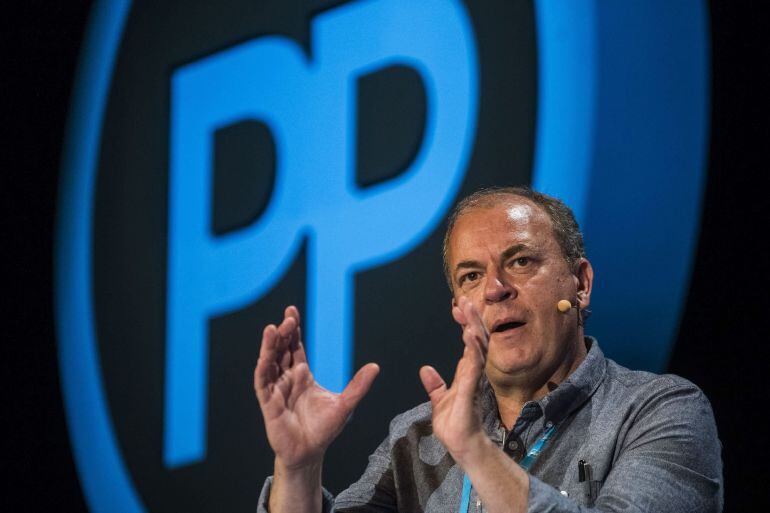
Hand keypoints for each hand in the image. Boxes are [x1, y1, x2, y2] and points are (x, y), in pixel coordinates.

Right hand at [254, 306, 379, 469]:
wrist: (310, 453)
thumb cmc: (324, 429)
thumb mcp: (345, 404)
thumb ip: (358, 386)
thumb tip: (376, 366)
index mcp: (302, 375)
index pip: (294, 347)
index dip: (293, 330)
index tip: (292, 312)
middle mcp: (287, 379)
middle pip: (281, 350)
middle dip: (283, 333)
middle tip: (288, 318)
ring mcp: (276, 390)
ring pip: (269, 362)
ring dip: (270, 346)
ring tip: (273, 328)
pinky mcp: (268, 403)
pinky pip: (262, 382)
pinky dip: (263, 368)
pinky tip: (265, 355)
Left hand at [419, 296, 488, 464]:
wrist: (462, 446)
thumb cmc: (455, 425)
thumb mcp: (439, 401)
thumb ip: (435, 385)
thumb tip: (425, 369)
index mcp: (466, 373)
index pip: (467, 342)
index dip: (463, 324)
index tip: (455, 308)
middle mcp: (473, 373)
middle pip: (476, 339)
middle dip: (471, 319)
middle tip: (464, 300)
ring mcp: (474, 380)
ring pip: (478, 348)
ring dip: (473, 327)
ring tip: (468, 309)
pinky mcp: (471, 390)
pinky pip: (473, 366)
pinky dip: (472, 349)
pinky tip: (469, 335)